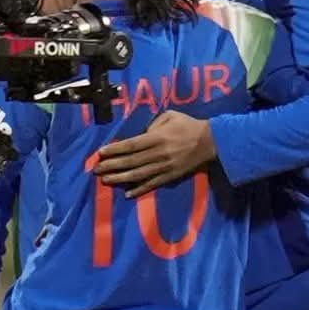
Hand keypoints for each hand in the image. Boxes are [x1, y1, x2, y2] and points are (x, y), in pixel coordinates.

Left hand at [94, 111, 216, 196]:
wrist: (211, 142)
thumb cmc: (189, 125)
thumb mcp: (171, 115)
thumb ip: (153, 123)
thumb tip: (141, 135)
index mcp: (158, 138)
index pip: (131, 145)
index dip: (115, 149)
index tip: (101, 153)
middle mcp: (159, 154)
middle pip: (131, 161)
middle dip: (112, 165)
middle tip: (97, 169)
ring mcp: (165, 167)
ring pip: (139, 174)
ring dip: (121, 178)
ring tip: (106, 180)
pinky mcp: (171, 176)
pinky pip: (153, 184)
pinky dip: (140, 190)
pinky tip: (127, 194)